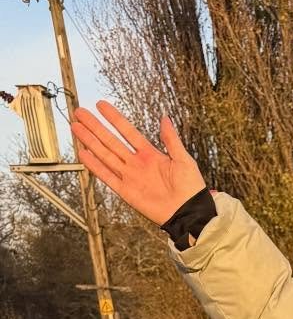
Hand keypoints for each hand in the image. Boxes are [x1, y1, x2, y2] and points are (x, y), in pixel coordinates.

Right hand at [70, 100, 204, 226]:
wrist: (189, 213)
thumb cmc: (191, 188)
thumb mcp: (184, 159)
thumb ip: (171, 140)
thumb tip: (165, 118)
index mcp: (150, 154)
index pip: (127, 131)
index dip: (114, 118)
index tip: (100, 105)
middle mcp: (136, 163)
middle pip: (110, 141)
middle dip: (95, 126)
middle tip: (79, 112)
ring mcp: (130, 177)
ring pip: (105, 155)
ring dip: (90, 141)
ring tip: (75, 127)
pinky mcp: (126, 192)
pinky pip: (107, 176)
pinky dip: (95, 166)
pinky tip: (83, 153)